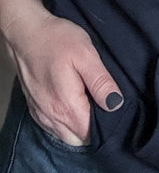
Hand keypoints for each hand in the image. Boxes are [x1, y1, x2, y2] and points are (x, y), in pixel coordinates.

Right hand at [4, 8, 122, 145]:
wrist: (27, 34)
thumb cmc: (57, 40)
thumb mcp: (86, 55)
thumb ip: (100, 82)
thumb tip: (115, 104)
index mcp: (66, 105)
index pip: (89, 132)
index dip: (105, 123)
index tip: (113, 106)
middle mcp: (51, 116)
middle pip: (78, 138)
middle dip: (93, 128)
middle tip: (104, 102)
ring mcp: (41, 114)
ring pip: (65, 135)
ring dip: (79, 126)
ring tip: (91, 101)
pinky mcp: (35, 108)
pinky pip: (54, 127)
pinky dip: (66, 122)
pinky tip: (74, 102)